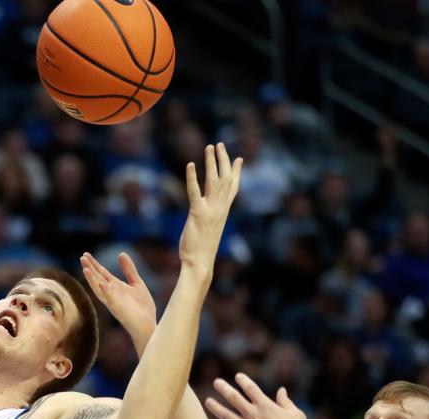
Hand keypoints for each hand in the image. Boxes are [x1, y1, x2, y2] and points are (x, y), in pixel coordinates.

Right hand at [80, 252, 156, 343]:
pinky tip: (102, 284)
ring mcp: (113, 302)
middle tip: (82, 257)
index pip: (102, 273)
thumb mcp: (136, 283)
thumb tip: (121, 253)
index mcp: (115, 287)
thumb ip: (129, 270)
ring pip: (99, 290)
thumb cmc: (142, 307)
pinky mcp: (119, 310)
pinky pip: (110, 300)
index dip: (94, 264)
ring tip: (85, 269)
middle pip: (98, 279)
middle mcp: (111, 294)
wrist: (148, 326)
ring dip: (92, 280)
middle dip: (90, 269)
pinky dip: (106, 292)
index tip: (85, 254)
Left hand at [178, 143, 242, 271]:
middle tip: (219, 144)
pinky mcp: (197, 214)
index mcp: (223, 212)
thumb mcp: (209, 231)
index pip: (233, 188)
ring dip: (211, 162)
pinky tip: (190, 165)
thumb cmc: (201, 251)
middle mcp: (220, 208)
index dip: (236, 172)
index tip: (239, 158)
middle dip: (223, 160)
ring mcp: (210, 210)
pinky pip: (195, 192)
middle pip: (225, 178)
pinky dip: (192, 177)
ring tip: (209, 147)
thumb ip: (211, 219)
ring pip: (213, 180)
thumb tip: (210, 216)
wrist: (200, 264)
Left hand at [206, 373, 307, 418]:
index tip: (238, 376)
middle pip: (234, 398)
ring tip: (208, 401)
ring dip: (216, 408)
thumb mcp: (295, 414)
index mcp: (265, 406)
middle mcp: (253, 415)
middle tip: (217, 382)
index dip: (243, 380)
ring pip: (226, 416)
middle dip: (224, 388)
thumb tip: (282, 390)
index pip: (251, 388)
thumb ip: (286, 402)